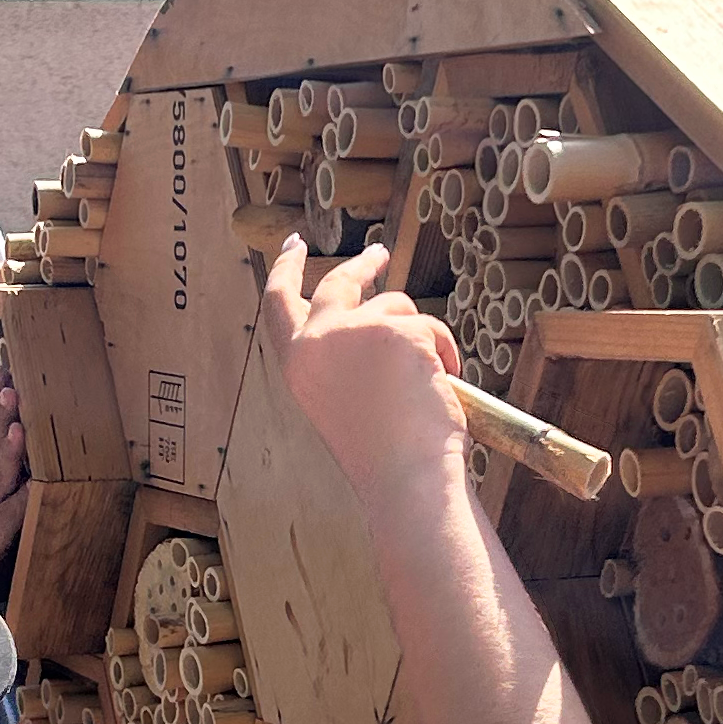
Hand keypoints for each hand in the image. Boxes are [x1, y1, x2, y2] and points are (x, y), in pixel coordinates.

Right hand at [259, 235, 464, 518]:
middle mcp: (315, 340)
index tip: (293, 245)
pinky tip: (441, 386)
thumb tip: (374, 312)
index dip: (286, 269)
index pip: (279, 302)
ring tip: (429, 381)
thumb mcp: (341, 396)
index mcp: (296, 363)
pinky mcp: (396, 329)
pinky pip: (430, 327)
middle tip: (379, 253)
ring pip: (396, 306)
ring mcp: (355, 330)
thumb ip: (342, 355)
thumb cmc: (381, 453)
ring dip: (419, 335)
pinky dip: (443, 352)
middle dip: (363, 264)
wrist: (405, 478)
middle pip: (341, 283)